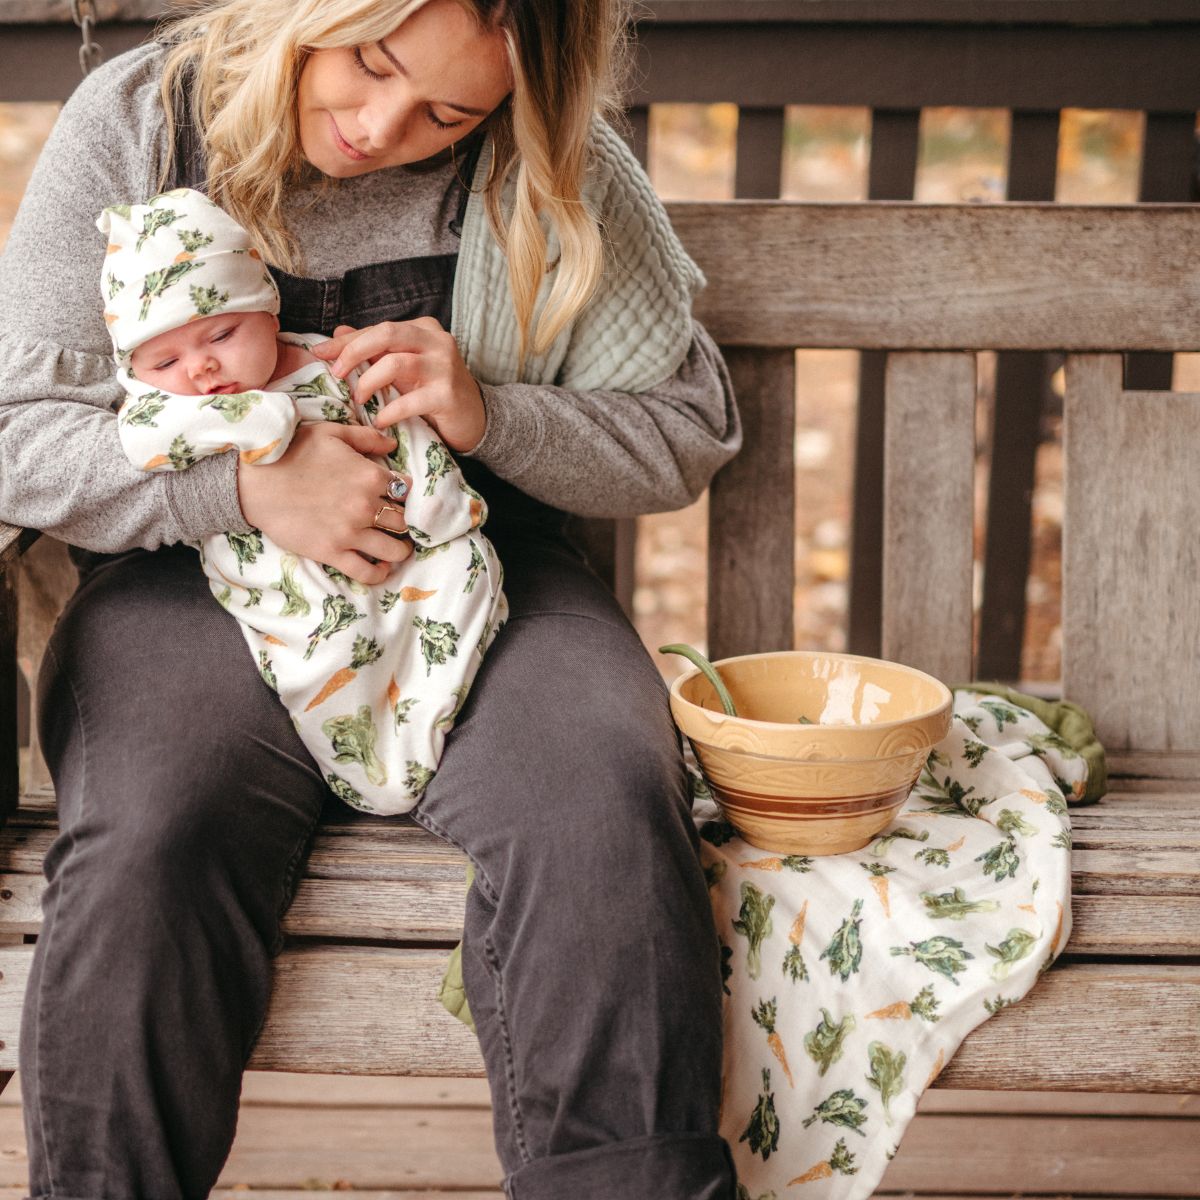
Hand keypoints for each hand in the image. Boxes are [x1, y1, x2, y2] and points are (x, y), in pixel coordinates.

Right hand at [237, 422, 412, 585]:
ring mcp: (350, 532)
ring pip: (395, 550)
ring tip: (398, 547)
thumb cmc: (291, 451)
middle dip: (407, 522)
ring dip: (401, 550)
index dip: (407, 494)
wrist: (254, 481)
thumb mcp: (331, 433)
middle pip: (405, 521)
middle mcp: (366, 506)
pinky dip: (380, 573)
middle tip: (401, 524)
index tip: (400, 498)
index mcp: (370, 476)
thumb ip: (366, 437)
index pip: (407, 490)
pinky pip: (367, 572)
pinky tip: (381, 567)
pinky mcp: (332, 552)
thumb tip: (392, 443)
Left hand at [312, 318, 486, 452]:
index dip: (346, 341)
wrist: (475, 419)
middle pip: (388, 334)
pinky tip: (380, 421)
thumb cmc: (434, 391)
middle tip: (336, 373)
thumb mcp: (404, 367)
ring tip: (359, 400)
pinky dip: (389, 411)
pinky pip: (410, 400)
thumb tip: (337, 334)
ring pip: (396, 363)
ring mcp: (445, 367)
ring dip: (369, 383)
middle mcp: (437, 342)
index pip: (379, 329)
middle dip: (354, 352)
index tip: (319, 353)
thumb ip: (375, 350)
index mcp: (424, 330)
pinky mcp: (448, 395)